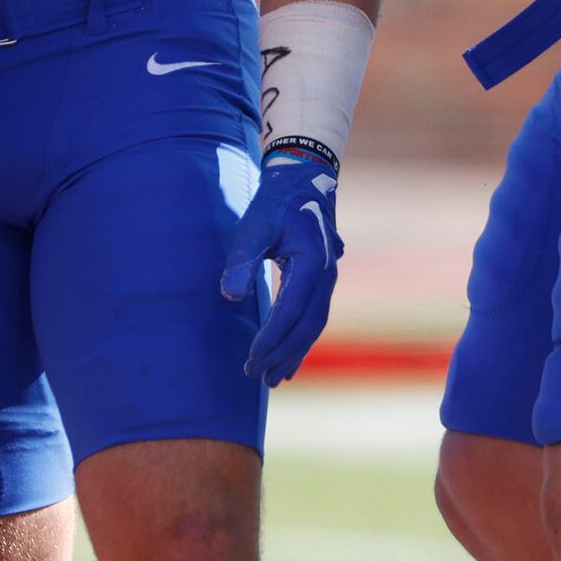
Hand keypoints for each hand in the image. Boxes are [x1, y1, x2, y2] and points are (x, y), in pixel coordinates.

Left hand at [219, 144, 342, 384]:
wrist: (304, 181)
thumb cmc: (275, 203)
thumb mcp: (254, 226)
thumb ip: (243, 258)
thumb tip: (230, 295)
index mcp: (312, 263)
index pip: (290, 311)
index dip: (271, 339)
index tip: (251, 360)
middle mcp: (327, 274)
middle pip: (307, 325)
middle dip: (282, 354)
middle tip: (257, 378)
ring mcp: (329, 279)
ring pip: (315, 325)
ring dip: (294, 353)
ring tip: (274, 379)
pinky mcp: (324, 281)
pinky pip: (316, 317)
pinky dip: (302, 341)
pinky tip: (290, 358)